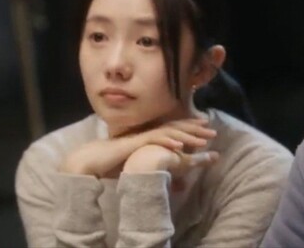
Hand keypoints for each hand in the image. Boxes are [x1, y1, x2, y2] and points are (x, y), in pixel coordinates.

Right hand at [59, 117, 216, 177]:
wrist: (90, 161)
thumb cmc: (110, 163)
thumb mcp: (135, 165)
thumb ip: (148, 166)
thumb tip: (160, 175)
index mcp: (148, 137)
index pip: (172, 129)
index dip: (189, 127)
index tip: (204, 127)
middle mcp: (147, 134)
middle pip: (175, 128)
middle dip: (195, 128)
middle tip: (212, 129)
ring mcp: (141, 137)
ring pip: (169, 133)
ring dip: (188, 135)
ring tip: (204, 139)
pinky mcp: (135, 143)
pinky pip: (154, 140)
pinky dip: (168, 142)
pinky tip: (181, 145)